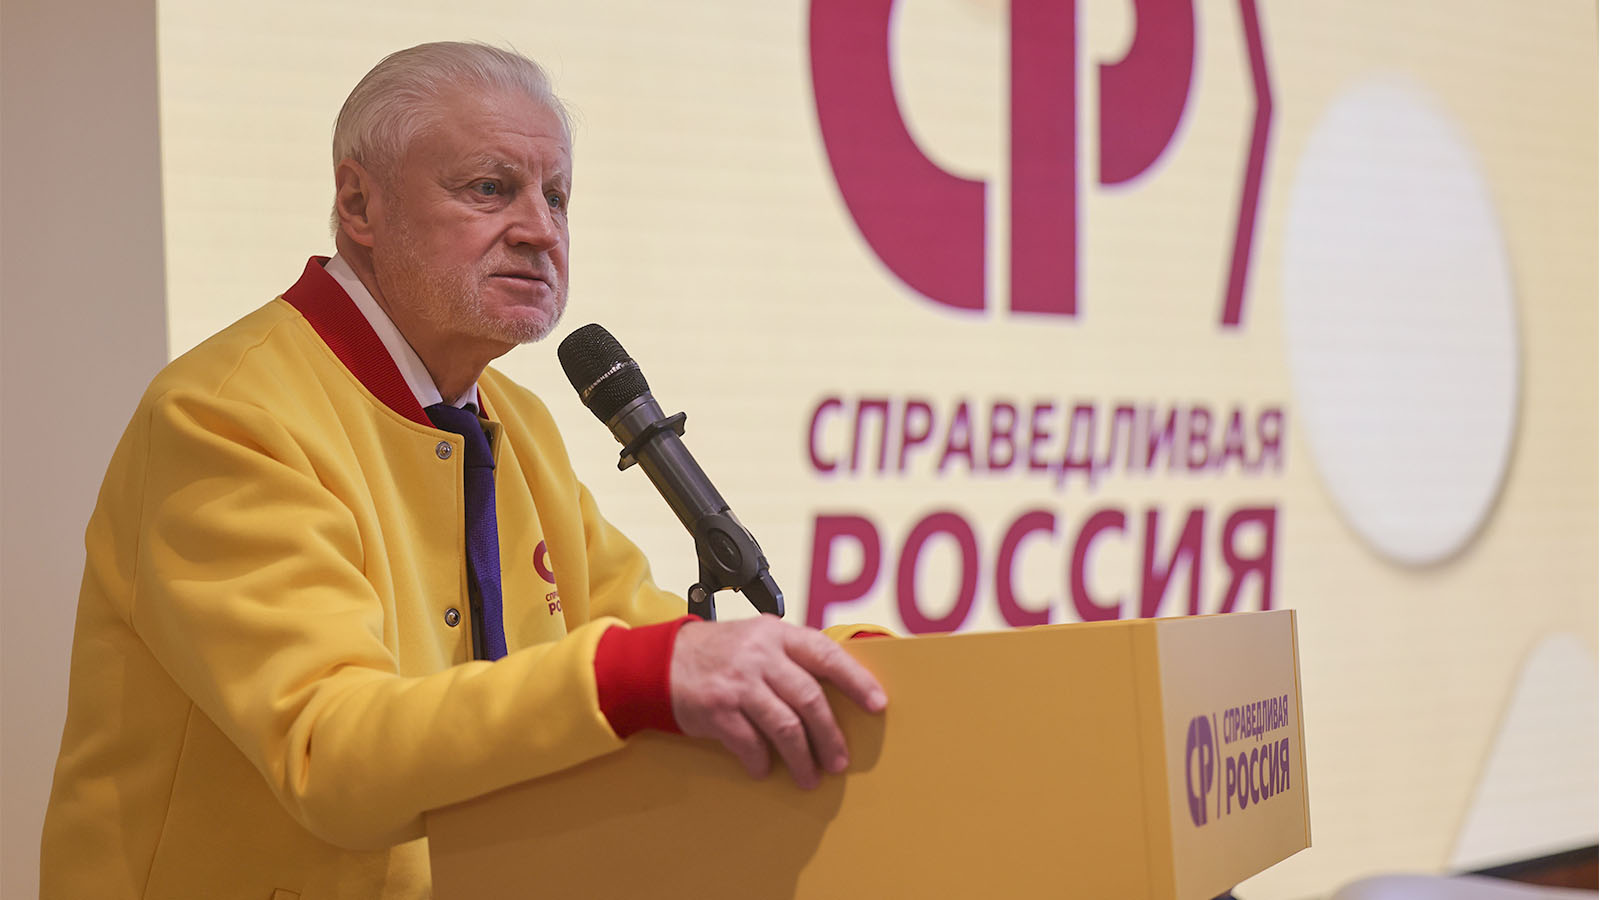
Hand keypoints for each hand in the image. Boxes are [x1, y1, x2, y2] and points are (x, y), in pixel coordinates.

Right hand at [669, 614, 886, 789]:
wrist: (662, 660)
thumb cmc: (719, 652)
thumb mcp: (759, 638)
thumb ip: (793, 657)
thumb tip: (835, 691)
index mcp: (778, 634)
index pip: (826, 655)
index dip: (856, 680)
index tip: (877, 704)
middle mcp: (760, 655)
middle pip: (809, 698)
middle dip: (829, 735)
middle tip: (838, 761)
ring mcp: (739, 682)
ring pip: (784, 726)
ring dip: (801, 757)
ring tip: (809, 776)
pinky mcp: (717, 709)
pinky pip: (749, 743)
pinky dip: (760, 760)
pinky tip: (764, 768)